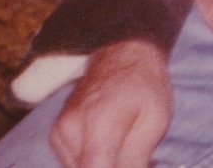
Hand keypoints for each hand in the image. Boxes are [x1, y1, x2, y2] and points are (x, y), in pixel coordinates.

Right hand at [48, 39, 171, 167]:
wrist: (121, 56)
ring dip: (103, 164)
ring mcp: (60, 132)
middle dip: (113, 167)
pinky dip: (92, 160)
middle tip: (132, 156)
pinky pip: (74, 162)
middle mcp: (71, 130)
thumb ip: (137, 159)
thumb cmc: (144, 86)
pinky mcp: (56, 135)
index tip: (130, 164)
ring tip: (123, 146)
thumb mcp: (155, 120)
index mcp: (99, 124)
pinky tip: (109, 143)